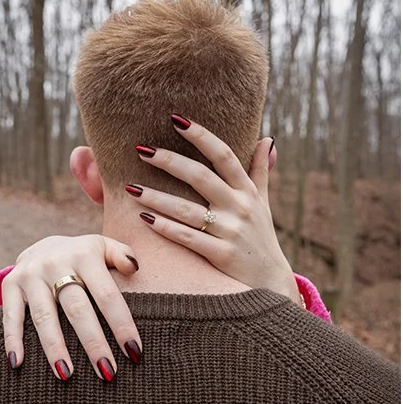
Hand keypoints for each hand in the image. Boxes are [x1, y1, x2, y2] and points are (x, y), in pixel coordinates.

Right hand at [1, 235, 141, 379]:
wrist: (42, 246)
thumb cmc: (83, 258)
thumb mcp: (103, 248)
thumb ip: (122, 255)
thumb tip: (134, 268)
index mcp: (84, 254)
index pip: (106, 294)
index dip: (121, 324)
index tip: (134, 353)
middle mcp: (55, 262)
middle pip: (77, 308)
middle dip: (93, 342)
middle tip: (107, 372)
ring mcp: (30, 274)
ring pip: (44, 316)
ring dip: (55, 348)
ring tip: (67, 376)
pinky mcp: (10, 285)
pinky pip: (11, 316)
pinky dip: (12, 340)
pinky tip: (17, 364)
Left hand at [131, 118, 300, 304]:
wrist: (271, 284)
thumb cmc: (261, 237)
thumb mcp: (264, 203)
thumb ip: (261, 171)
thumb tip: (267, 139)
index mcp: (247, 191)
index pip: (223, 155)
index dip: (201, 135)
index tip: (176, 119)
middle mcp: (240, 208)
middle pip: (201, 177)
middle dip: (169, 161)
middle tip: (141, 149)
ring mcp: (231, 232)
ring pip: (187, 210)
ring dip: (156, 197)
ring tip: (130, 187)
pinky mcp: (221, 255)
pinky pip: (188, 238)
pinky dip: (166, 228)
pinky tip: (144, 219)